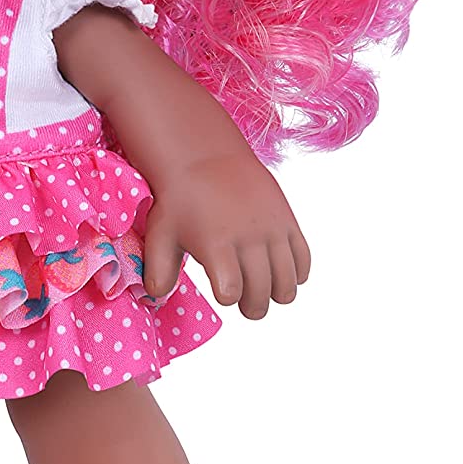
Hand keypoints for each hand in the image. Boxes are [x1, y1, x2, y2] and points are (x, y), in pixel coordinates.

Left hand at [142, 151, 310, 318]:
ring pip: (287, 284)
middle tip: (243, 301)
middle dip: (252, 305)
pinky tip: (276, 269)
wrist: (207, 158)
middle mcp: (248, 237)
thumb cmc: (181, 201)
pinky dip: (295, 274)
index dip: (227, 297)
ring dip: (275, 293)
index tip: (221, 290)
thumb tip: (160, 297)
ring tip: (260, 287)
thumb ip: (158, 270)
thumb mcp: (161, 233)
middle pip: (261, 293)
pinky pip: (304, 261)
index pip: (231, 292)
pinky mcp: (289, 221)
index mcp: (215, 243)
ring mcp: (272, 229)